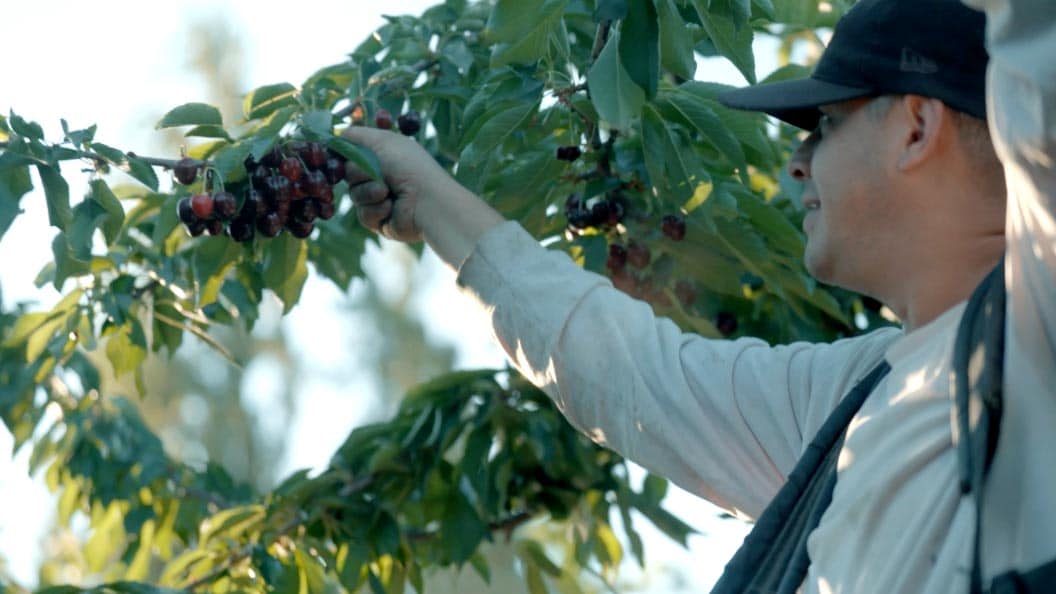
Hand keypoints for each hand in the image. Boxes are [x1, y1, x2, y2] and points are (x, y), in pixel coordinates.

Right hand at [341, 126, 454, 242]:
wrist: (426, 201)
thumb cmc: (409, 166)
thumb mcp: (382, 141)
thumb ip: (355, 135)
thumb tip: (335, 135)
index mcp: (385, 155)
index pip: (354, 153)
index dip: (345, 156)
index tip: (337, 156)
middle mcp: (382, 175)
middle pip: (349, 175)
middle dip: (359, 174)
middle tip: (377, 174)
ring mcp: (381, 199)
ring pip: (355, 195)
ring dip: (368, 192)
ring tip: (386, 192)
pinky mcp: (381, 220)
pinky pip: (364, 214)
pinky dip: (375, 209)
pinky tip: (390, 207)